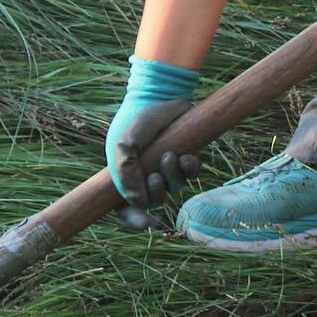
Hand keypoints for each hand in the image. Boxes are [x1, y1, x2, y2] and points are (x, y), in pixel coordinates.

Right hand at [105, 55, 202, 229]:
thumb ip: (125, 175)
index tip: (147, 222)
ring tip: (170, 156)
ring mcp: (167, 166)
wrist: (160, 94)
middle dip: (156, 193)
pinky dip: (189, 168)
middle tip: (154, 176)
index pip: (127, 209)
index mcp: (126, 175)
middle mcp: (146, 174)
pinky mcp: (186, 156)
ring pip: (174, 189)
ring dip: (172, 178)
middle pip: (154, 202)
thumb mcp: (124, 146)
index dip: (135, 220)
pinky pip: (191, 174)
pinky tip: (184, 155)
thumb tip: (138, 203)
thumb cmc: (137, 118)